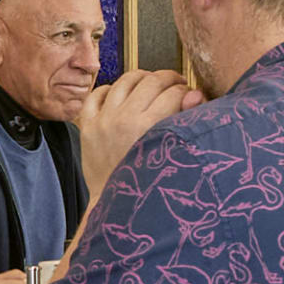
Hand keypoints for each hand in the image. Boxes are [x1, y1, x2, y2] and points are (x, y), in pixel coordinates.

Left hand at [76, 69, 198, 197]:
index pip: (173, 93)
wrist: (118, 206)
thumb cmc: (151, 185)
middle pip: (151, 81)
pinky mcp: (88, 125)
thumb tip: (196, 94)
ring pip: (125, 80)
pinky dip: (110, 89)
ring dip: (142, 77)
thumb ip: (184, 121)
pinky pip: (97, 94)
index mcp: (149, 127)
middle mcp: (124, 119)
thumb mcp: (172, 155)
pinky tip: (122, 94)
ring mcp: (103, 120)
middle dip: (169, 79)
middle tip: (176, 84)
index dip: (186, 90)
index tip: (189, 94)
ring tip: (151, 83)